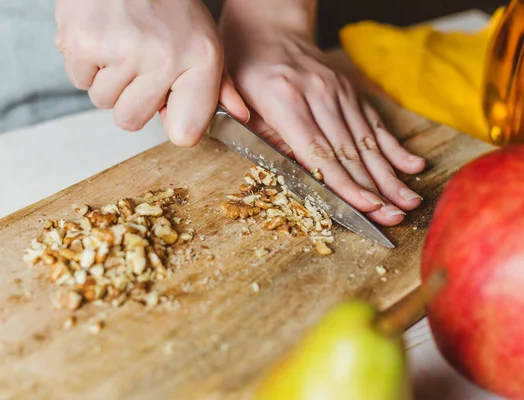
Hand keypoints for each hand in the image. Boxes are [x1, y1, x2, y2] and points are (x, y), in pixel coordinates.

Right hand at [55, 0, 248, 145]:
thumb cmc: (166, 2)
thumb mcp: (202, 39)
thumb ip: (219, 84)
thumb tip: (239, 116)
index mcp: (200, 60)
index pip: (186, 134)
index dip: (172, 120)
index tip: (170, 101)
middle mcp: (164, 58)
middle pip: (131, 121)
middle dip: (129, 97)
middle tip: (137, 60)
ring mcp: (123, 51)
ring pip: (103, 101)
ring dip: (107, 79)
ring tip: (119, 43)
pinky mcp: (84, 44)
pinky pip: (80, 81)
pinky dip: (85, 63)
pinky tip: (101, 36)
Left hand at [219, 7, 424, 225]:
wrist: (268, 27)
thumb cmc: (245, 66)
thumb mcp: (234, 96)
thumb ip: (253, 132)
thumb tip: (280, 166)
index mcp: (285, 101)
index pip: (319, 153)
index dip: (345, 184)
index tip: (367, 208)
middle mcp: (318, 95)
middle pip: (350, 151)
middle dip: (375, 189)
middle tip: (395, 218)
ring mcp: (338, 91)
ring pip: (367, 140)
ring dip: (389, 175)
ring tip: (408, 202)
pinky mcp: (349, 90)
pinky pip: (374, 121)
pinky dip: (393, 147)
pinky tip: (412, 166)